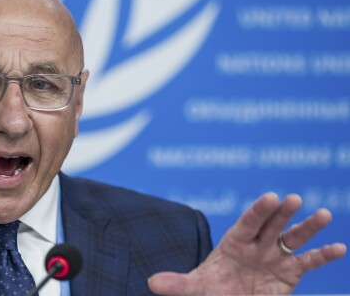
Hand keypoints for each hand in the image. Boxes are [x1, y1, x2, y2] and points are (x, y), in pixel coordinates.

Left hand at [148, 193, 345, 294]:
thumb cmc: (212, 290)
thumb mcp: (195, 288)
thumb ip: (177, 284)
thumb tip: (151, 283)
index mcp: (234, 241)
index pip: (247, 222)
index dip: (259, 210)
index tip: (271, 197)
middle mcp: (257, 244)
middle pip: (271, 225)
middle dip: (282, 213)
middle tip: (293, 199)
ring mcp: (274, 256)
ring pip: (293, 238)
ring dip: (307, 227)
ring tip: (323, 214)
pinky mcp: (289, 273)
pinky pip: (308, 262)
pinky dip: (323, 255)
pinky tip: (338, 248)